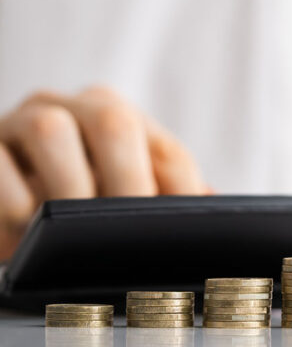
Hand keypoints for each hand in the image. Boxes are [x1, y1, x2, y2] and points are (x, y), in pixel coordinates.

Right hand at [0, 86, 206, 259]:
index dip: (181, 196)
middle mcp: (76, 109)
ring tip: (71, 234)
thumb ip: (165, 206)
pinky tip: (26, 229)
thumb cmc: (75, 211)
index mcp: (123, 122)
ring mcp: (23, 120)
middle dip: (129, 184)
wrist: (4, 212)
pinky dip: (15, 200)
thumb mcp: (123, 204)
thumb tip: (215, 221)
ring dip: (69, 187)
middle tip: (128, 233)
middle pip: (115, 123)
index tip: (181, 237)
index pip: (168, 153)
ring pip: (52, 130)